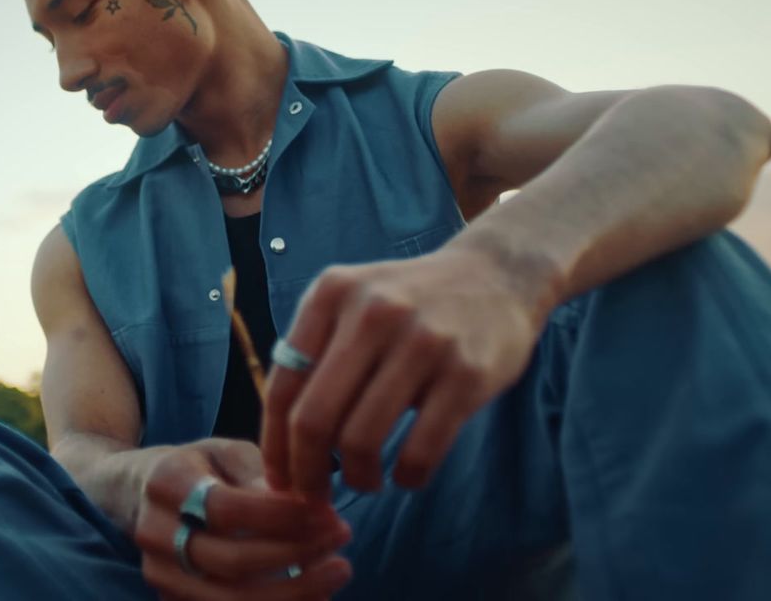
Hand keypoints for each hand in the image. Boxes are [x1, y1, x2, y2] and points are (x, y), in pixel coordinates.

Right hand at [134, 437, 353, 599]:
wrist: (137, 492)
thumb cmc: (197, 467)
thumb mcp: (224, 452)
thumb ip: (261, 474)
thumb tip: (307, 506)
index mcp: (166, 482)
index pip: (226, 509)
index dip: (280, 516)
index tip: (325, 512)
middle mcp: (155, 533)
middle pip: (231, 561)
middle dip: (295, 554)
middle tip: (341, 536)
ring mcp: (160, 574)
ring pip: (231, 600)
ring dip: (293, 591)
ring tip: (337, 570)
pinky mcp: (172, 600)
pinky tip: (314, 595)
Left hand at [260, 242, 553, 500]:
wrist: (496, 274)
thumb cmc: (410, 303)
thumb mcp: (353, 301)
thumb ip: (314, 351)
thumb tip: (280, 438)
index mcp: (332, 293)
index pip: (283, 384)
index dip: (275, 443)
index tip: (279, 478)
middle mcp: (372, 311)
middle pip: (314, 418)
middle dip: (307, 472)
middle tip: (315, 496)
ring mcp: (422, 341)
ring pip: (362, 440)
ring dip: (358, 478)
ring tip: (366, 481)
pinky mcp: (466, 374)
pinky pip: (420, 450)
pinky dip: (407, 478)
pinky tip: (406, 475)